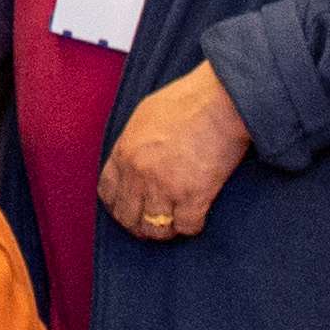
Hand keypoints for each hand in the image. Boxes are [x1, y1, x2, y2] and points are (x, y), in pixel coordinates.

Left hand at [97, 64, 250, 242]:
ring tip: (176, 223)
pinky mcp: (193, 197)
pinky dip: (193, 226)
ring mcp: (165, 187)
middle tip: (154, 223)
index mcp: (124, 152)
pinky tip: (198, 216)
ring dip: (166, 230)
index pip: (108, 193)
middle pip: (128, 217)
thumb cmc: (189, 100)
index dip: (118, 205)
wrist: (221, 100)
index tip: (130, 209)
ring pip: (155, 229)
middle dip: (139, 224)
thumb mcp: (145, 115)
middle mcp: (139, 174)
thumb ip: (135, 142)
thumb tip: (134, 159)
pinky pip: (186, 227)